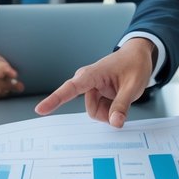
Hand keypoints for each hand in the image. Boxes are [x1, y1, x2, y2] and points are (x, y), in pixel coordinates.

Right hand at [35, 38, 153, 127]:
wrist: (138, 55)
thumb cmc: (134, 65)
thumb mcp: (133, 86)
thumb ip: (122, 105)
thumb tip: (115, 123)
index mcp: (91, 75)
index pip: (69, 89)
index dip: (54, 100)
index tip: (40, 110)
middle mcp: (86, 81)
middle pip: (92, 110)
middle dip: (108, 112)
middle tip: (124, 99)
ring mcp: (91, 89)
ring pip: (97, 113)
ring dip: (110, 111)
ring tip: (120, 95)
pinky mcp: (95, 94)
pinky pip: (101, 111)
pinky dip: (111, 109)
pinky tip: (118, 96)